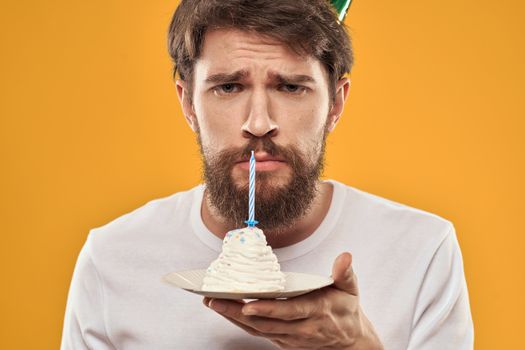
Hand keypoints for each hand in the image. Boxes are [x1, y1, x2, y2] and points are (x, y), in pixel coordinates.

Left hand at [203, 252, 383, 348]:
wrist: (349, 342)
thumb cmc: (346, 310)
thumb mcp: (350, 290)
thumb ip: (345, 273)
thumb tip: (345, 257)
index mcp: (316, 311)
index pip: (289, 311)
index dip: (268, 309)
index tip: (248, 304)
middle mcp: (300, 328)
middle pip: (265, 323)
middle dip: (237, 312)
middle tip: (214, 299)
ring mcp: (289, 337)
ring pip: (257, 329)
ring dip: (232, 317)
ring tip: (212, 302)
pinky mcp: (282, 340)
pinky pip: (257, 333)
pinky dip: (238, 323)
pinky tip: (223, 310)